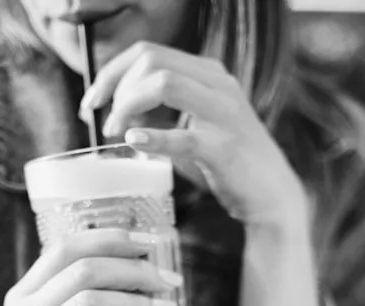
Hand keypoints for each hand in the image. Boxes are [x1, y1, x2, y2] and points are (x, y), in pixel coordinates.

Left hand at [81, 42, 308, 230]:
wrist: (271, 195)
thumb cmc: (227, 162)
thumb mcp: (195, 125)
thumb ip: (162, 112)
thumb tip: (119, 112)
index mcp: (208, 74)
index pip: (149, 51)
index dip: (112, 71)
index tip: (92, 100)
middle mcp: (218, 85)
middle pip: (152, 60)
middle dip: (116, 87)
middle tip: (104, 121)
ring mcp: (224, 114)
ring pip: (165, 84)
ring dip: (129, 105)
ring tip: (118, 132)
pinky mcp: (225, 148)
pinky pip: (183, 137)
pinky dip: (153, 137)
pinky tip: (133, 141)